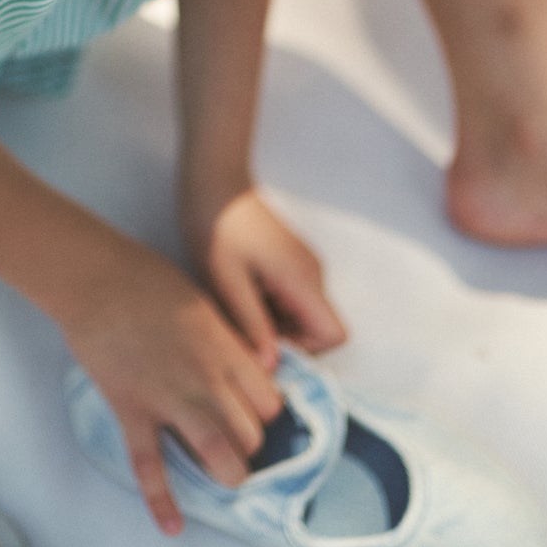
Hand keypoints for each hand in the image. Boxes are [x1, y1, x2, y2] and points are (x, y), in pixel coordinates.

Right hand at [61, 235, 283, 535]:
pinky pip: (149, 465)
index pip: (269, 401)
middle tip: (237, 439)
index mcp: (225, 348)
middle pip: (249, 433)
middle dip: (249, 444)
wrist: (94, 278)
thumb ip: (223, 339)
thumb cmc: (147, 277)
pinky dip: (161, 501)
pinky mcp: (132, 411)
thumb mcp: (202, 300)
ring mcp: (169, 398)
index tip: (253, 409)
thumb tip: (240, 365)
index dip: (266, 411)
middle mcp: (206, 379)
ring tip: (226, 475)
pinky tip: (173, 528)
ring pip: (216, 454)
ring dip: (228, 473)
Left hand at [183, 185, 346, 369]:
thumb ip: (252, 325)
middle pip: (317, 329)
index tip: (265, 343)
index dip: (305, 350)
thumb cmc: (216, 227)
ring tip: (235, 306)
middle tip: (241, 328)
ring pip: (301, 316)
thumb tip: (271, 367)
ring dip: (272, 323)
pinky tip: (238, 293)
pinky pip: (289, 299)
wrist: (212, 179)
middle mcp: (312, 274)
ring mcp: (302, 266)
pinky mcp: (289, 261)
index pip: (333, 335)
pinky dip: (268, 307)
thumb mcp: (228, 282)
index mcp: (303, 279)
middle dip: (283, 339)